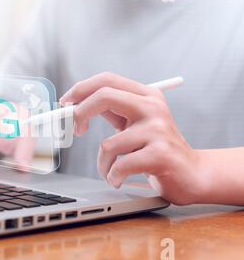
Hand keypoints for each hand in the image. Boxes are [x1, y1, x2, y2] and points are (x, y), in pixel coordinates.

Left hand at [60, 72, 205, 204]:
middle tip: (76, 130)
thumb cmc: (156, 148)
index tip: (65, 105)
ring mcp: (158, 130)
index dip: (80, 90)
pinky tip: (118, 179)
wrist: (193, 173)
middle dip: (80, 113)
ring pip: (108, 144)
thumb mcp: (135, 122)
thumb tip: (73, 103)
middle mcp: (153, 107)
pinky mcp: (160, 154)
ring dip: (102, 164)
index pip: (106, 80)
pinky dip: (112, 176)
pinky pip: (119, 165)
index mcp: (146, 95)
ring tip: (110, 171)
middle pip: (104, 96)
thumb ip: (110, 109)